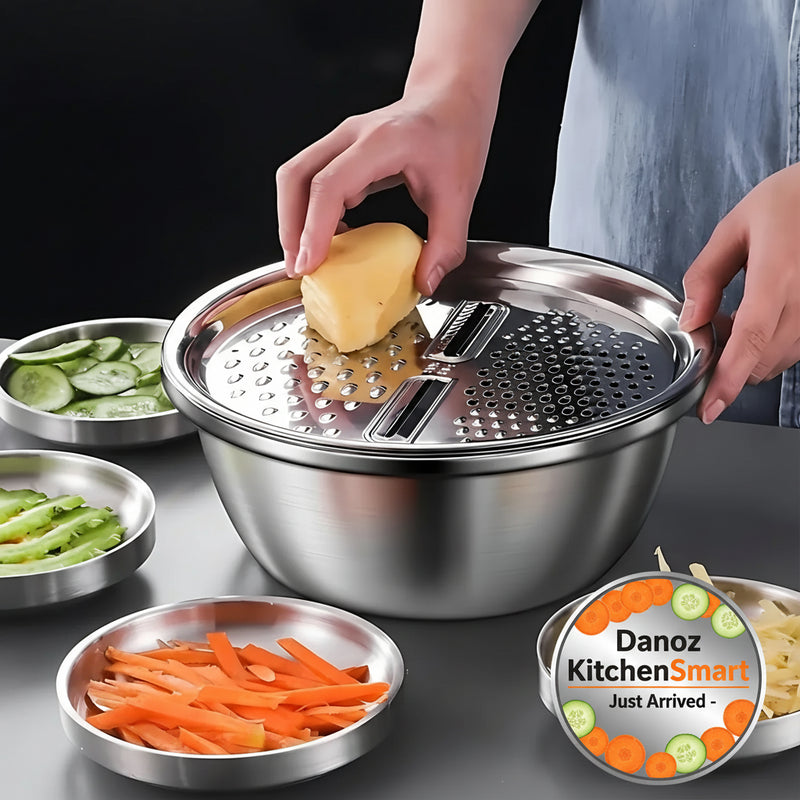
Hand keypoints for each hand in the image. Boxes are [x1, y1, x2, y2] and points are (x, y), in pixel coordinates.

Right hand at [275, 83, 496, 295]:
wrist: (453, 96)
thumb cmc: (456, 133)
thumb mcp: (460, 194)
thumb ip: (446, 244)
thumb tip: (426, 283)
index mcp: (382, 142)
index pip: (330, 185)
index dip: (314, 228)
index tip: (309, 263)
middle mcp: (353, 134)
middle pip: (296, 177)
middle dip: (290, 227)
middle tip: (299, 267)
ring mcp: (342, 139)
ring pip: (296, 177)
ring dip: (294, 220)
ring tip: (307, 258)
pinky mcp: (340, 150)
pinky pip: (310, 180)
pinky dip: (310, 212)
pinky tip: (330, 238)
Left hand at [679, 162, 799, 422]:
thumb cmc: (793, 198)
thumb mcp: (736, 226)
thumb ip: (706, 275)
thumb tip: (690, 319)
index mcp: (778, 273)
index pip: (751, 339)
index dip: (729, 379)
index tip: (709, 408)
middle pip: (763, 358)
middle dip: (728, 364)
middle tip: (709, 334)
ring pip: (781, 358)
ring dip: (750, 356)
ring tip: (732, 319)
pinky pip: (798, 346)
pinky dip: (771, 346)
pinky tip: (758, 319)